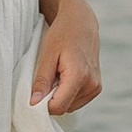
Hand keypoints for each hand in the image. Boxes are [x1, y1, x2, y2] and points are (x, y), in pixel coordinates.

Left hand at [30, 0, 101, 116]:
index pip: (58, 107)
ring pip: (70, 107)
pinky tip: (65, 77)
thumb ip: (41, 81)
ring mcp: (96, 87)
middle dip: (51, 99)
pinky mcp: (97, 87)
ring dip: (60, 96)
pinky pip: (77, 101)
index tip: (36, 92)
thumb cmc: (62, 34)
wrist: (81, 22)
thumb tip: (34, 103)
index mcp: (79, 76)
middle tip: (47, 77)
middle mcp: (91, 84)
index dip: (43, 104)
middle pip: (64, 108)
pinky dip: (67, 94)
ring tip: (57, 74)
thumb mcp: (47, 55)